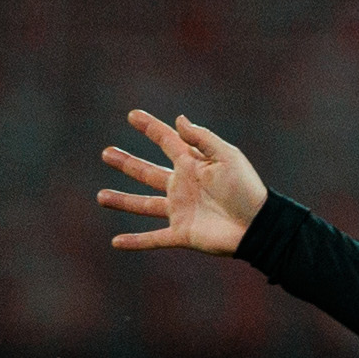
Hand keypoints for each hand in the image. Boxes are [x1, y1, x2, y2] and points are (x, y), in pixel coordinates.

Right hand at [97, 110, 267, 255]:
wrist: (258, 225)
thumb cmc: (247, 188)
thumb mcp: (227, 156)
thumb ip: (202, 139)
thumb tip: (179, 119)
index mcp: (193, 165)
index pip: (167, 142)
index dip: (151, 128)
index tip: (133, 115)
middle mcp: (182, 186)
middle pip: (147, 172)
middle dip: (127, 163)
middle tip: (106, 153)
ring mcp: (180, 210)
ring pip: (143, 205)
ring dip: (122, 200)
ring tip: (100, 196)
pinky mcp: (182, 233)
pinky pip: (153, 238)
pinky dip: (135, 241)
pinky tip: (116, 242)